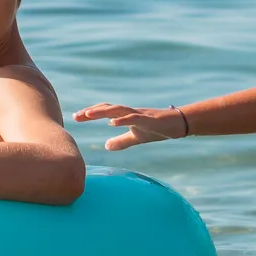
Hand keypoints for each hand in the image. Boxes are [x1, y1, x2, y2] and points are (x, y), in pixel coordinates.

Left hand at [72, 102, 186, 150]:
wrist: (178, 124)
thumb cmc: (157, 129)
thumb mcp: (136, 138)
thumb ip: (121, 141)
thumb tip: (105, 146)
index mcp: (126, 116)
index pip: (105, 112)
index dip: (91, 113)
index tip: (76, 117)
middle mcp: (130, 112)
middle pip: (108, 108)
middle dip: (91, 112)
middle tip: (76, 116)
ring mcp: (140, 114)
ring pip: (118, 110)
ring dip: (103, 112)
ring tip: (88, 114)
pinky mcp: (150, 119)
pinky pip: (134, 118)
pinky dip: (123, 119)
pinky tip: (112, 122)